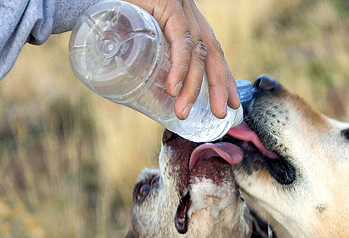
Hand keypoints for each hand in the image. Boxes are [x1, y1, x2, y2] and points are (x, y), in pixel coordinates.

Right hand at [125, 0, 239, 118]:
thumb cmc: (118, 8)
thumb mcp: (140, 34)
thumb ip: (147, 56)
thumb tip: (148, 90)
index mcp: (188, 23)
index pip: (212, 53)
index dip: (223, 79)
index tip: (230, 104)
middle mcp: (190, 16)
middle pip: (212, 55)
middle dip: (218, 88)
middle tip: (219, 115)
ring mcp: (180, 10)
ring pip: (196, 53)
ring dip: (192, 87)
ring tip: (182, 112)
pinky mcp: (168, 6)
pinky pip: (179, 40)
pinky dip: (178, 66)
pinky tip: (174, 87)